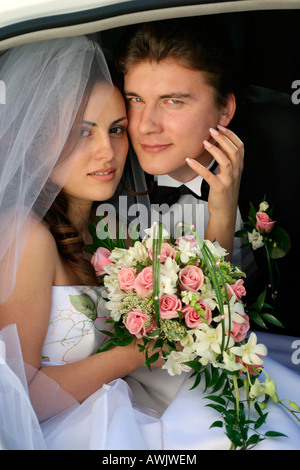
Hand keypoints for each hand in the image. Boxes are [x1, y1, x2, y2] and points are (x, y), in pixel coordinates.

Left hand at [186, 125, 243, 257]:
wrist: (225, 212)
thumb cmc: (224, 193)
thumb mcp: (228, 175)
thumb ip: (226, 161)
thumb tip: (217, 144)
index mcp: (239, 167)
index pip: (240, 147)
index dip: (231, 135)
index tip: (221, 127)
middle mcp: (236, 172)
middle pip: (234, 151)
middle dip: (223, 138)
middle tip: (212, 130)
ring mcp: (228, 181)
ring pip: (225, 161)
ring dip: (215, 149)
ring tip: (204, 142)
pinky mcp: (218, 188)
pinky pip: (208, 175)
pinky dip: (198, 166)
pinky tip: (189, 160)